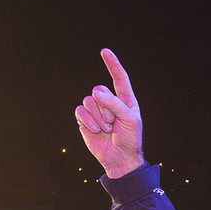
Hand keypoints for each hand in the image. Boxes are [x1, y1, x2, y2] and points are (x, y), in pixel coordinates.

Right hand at [74, 48, 144, 178]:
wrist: (119, 158)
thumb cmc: (129, 139)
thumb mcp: (129, 119)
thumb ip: (115, 103)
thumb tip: (96, 92)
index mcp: (124, 99)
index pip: (118, 78)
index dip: (112, 64)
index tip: (105, 51)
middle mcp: (109, 102)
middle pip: (99, 91)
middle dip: (105, 108)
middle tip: (113, 123)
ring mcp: (96, 110)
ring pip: (89, 101)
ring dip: (98, 117)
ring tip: (106, 129)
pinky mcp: (85, 119)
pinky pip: (80, 111)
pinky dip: (88, 121)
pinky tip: (95, 131)